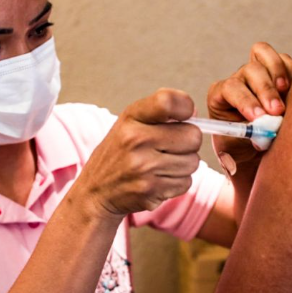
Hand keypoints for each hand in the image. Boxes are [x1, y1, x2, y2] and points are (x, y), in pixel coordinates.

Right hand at [77, 89, 201, 217]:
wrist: (96, 191)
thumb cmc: (120, 153)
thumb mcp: (130, 123)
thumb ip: (161, 114)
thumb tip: (195, 114)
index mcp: (131, 117)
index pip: (168, 101)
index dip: (186, 107)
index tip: (185, 115)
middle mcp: (136, 140)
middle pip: (193, 136)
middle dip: (187, 143)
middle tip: (170, 147)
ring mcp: (143, 167)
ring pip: (193, 162)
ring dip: (183, 165)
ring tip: (161, 165)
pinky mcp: (150, 190)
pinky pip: (186, 183)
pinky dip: (177, 183)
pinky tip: (159, 180)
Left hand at [207, 42, 291, 166]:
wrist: (260, 150)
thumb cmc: (243, 151)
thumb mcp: (234, 156)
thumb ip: (234, 155)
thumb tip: (236, 161)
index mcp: (221, 97)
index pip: (229, 88)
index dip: (244, 100)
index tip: (258, 118)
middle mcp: (239, 80)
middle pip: (250, 70)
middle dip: (265, 90)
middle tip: (278, 112)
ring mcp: (258, 73)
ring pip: (264, 55)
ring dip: (278, 73)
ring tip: (286, 93)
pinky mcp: (279, 72)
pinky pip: (284, 60)